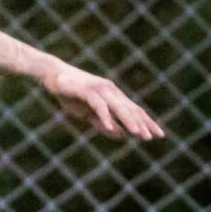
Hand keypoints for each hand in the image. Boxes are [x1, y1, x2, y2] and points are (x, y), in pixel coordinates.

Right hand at [41, 62, 164, 139]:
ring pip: (118, 107)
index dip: (147, 122)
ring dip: (129, 120)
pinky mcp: (87, 90)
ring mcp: (99, 89)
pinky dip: (105, 116)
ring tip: (138, 134)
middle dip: (142, 123)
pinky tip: (111, 128)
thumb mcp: (87, 113)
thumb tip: (120, 134)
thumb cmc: (69, 93)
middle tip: (153, 137)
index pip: (134, 110)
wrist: (51, 74)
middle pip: (130, 109)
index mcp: (113, 96)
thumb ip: (102, 123)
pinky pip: (99, 105)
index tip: (159, 135)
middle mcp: (111, 91)